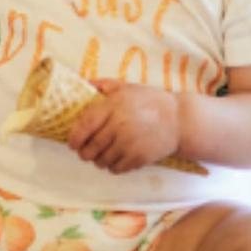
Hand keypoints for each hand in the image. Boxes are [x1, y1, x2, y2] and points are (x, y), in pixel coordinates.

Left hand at [65, 80, 179, 173]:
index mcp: (113, 107)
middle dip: (84, 153)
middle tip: (84, 152)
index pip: (85, 125)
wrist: (179, 119)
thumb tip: (83, 82)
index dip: (74, 137)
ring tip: (99, 156)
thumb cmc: (150, 101)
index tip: (71, 143)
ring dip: (97, 161)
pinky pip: (117, 169)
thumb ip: (104, 85)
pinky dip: (112, 167)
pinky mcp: (140, 158)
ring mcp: (130, 144)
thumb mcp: (126, 87)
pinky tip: (114, 160)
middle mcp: (119, 127)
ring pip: (102, 160)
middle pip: (91, 147)